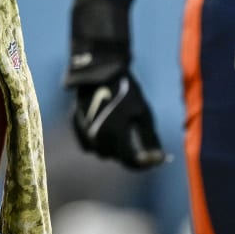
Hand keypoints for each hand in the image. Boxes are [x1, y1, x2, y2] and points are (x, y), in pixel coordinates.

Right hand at [65, 0, 165, 169]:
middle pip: (116, 158)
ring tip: (123, 134)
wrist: (100, 69)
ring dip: (112, 148)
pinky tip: (106, 130)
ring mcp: (84, 131)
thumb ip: (150, 139)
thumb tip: (158, 157)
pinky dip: (97, 140)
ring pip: (100, 151)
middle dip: (129, 154)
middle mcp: (98, 138)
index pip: (132, 162)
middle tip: (140, 144)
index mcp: (115, 136)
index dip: (146, 163)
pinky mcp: (76, 123)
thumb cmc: (126, 90)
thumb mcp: (143, 113)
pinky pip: (87, 142)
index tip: (156, 158)